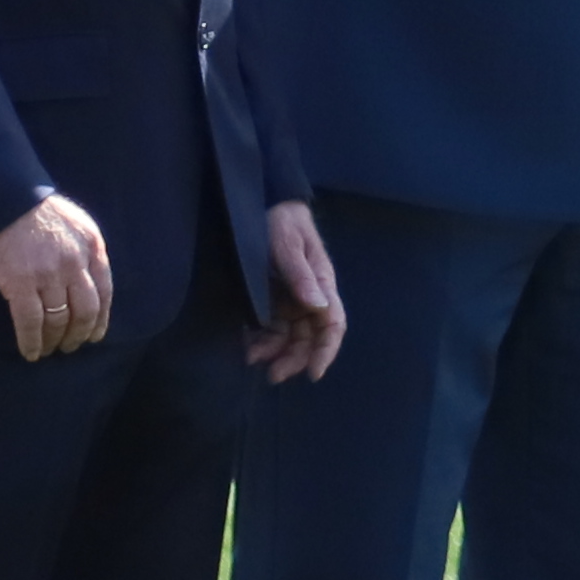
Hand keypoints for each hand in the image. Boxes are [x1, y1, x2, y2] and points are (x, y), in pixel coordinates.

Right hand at [0, 191, 113, 363]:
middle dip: (79, 335)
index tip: (94, 335)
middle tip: (70, 347)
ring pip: (58, 320)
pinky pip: (30, 322)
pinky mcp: (20, 283)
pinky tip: (30, 352)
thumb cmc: (32, 207)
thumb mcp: (73, 221)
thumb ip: (84, 249)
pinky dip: (31, 342)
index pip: (105, 291)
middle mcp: (75, 262)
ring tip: (49, 351)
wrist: (0, 197)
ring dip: (55, 341)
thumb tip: (86, 281)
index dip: (100, 319)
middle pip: (85, 311)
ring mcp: (48, 274)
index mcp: (92, 245)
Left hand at [240, 202, 345, 384]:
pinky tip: (247, 346)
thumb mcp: (288, 244)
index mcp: (322, 284)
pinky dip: (261, 340)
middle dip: (294, 358)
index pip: (333, 324)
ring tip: (252, 359)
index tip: (313, 373)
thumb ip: (301, 275)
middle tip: (272, 375)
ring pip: (289, 336)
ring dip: (275, 352)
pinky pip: (270, 327)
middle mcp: (310, 297)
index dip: (325, 351)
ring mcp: (291, 300)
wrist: (264, 204)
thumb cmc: (282, 221)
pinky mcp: (273, 299)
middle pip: (310, 337)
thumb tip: (318, 306)